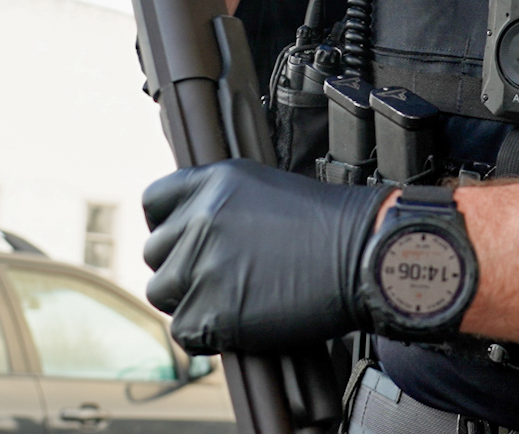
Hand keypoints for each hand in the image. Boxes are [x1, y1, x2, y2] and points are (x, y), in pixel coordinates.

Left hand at [142, 159, 385, 353]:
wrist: (364, 258)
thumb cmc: (330, 226)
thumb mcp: (266, 190)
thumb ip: (223, 204)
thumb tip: (195, 229)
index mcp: (213, 183)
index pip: (155, 202)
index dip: (168, 225)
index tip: (184, 242)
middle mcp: (200, 219)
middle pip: (155, 253)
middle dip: (181, 268)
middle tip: (220, 279)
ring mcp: (202, 266)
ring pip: (162, 293)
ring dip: (189, 301)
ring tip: (231, 301)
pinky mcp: (211, 312)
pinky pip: (184, 332)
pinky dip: (207, 335)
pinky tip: (240, 323)